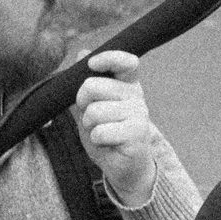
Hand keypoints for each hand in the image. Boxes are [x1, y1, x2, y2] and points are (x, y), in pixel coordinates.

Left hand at [74, 50, 158, 204]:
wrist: (124, 166)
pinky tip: (108, 143)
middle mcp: (136, 95)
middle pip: (93, 86)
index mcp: (126, 84)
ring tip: (102, 133)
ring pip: (94, 111)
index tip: (92, 64)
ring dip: (90, 127)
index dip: (108, 58)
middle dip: (83, 104)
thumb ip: (83, 83)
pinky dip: (97, 140)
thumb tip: (81, 52)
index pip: (125, 62)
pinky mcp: (137, 133)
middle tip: (93, 119)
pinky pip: (101, 131)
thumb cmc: (107, 135)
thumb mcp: (90, 108)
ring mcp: (139, 113)